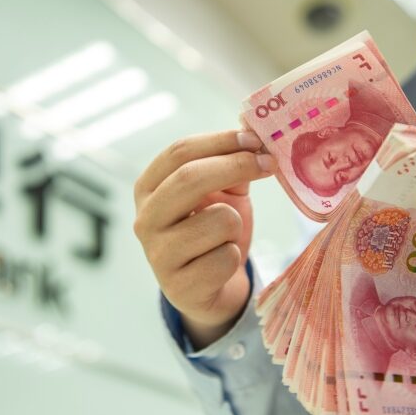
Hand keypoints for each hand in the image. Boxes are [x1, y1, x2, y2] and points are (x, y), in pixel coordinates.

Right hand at [133, 130, 274, 347]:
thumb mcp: (220, 192)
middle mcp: (146, 219)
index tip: (256, 140)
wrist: (211, 288)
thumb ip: (231, 162)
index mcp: (149, 188)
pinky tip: (222, 263)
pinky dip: (235, 257)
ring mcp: (159, 255)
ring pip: (219, 221)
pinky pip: (227, 258)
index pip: (179, 152)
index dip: (220, 141)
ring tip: (227, 237)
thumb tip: (252, 126)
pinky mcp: (180, 287)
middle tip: (269, 164)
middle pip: (189, 178)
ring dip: (237, 225)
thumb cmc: (214, 232)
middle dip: (236, 166)